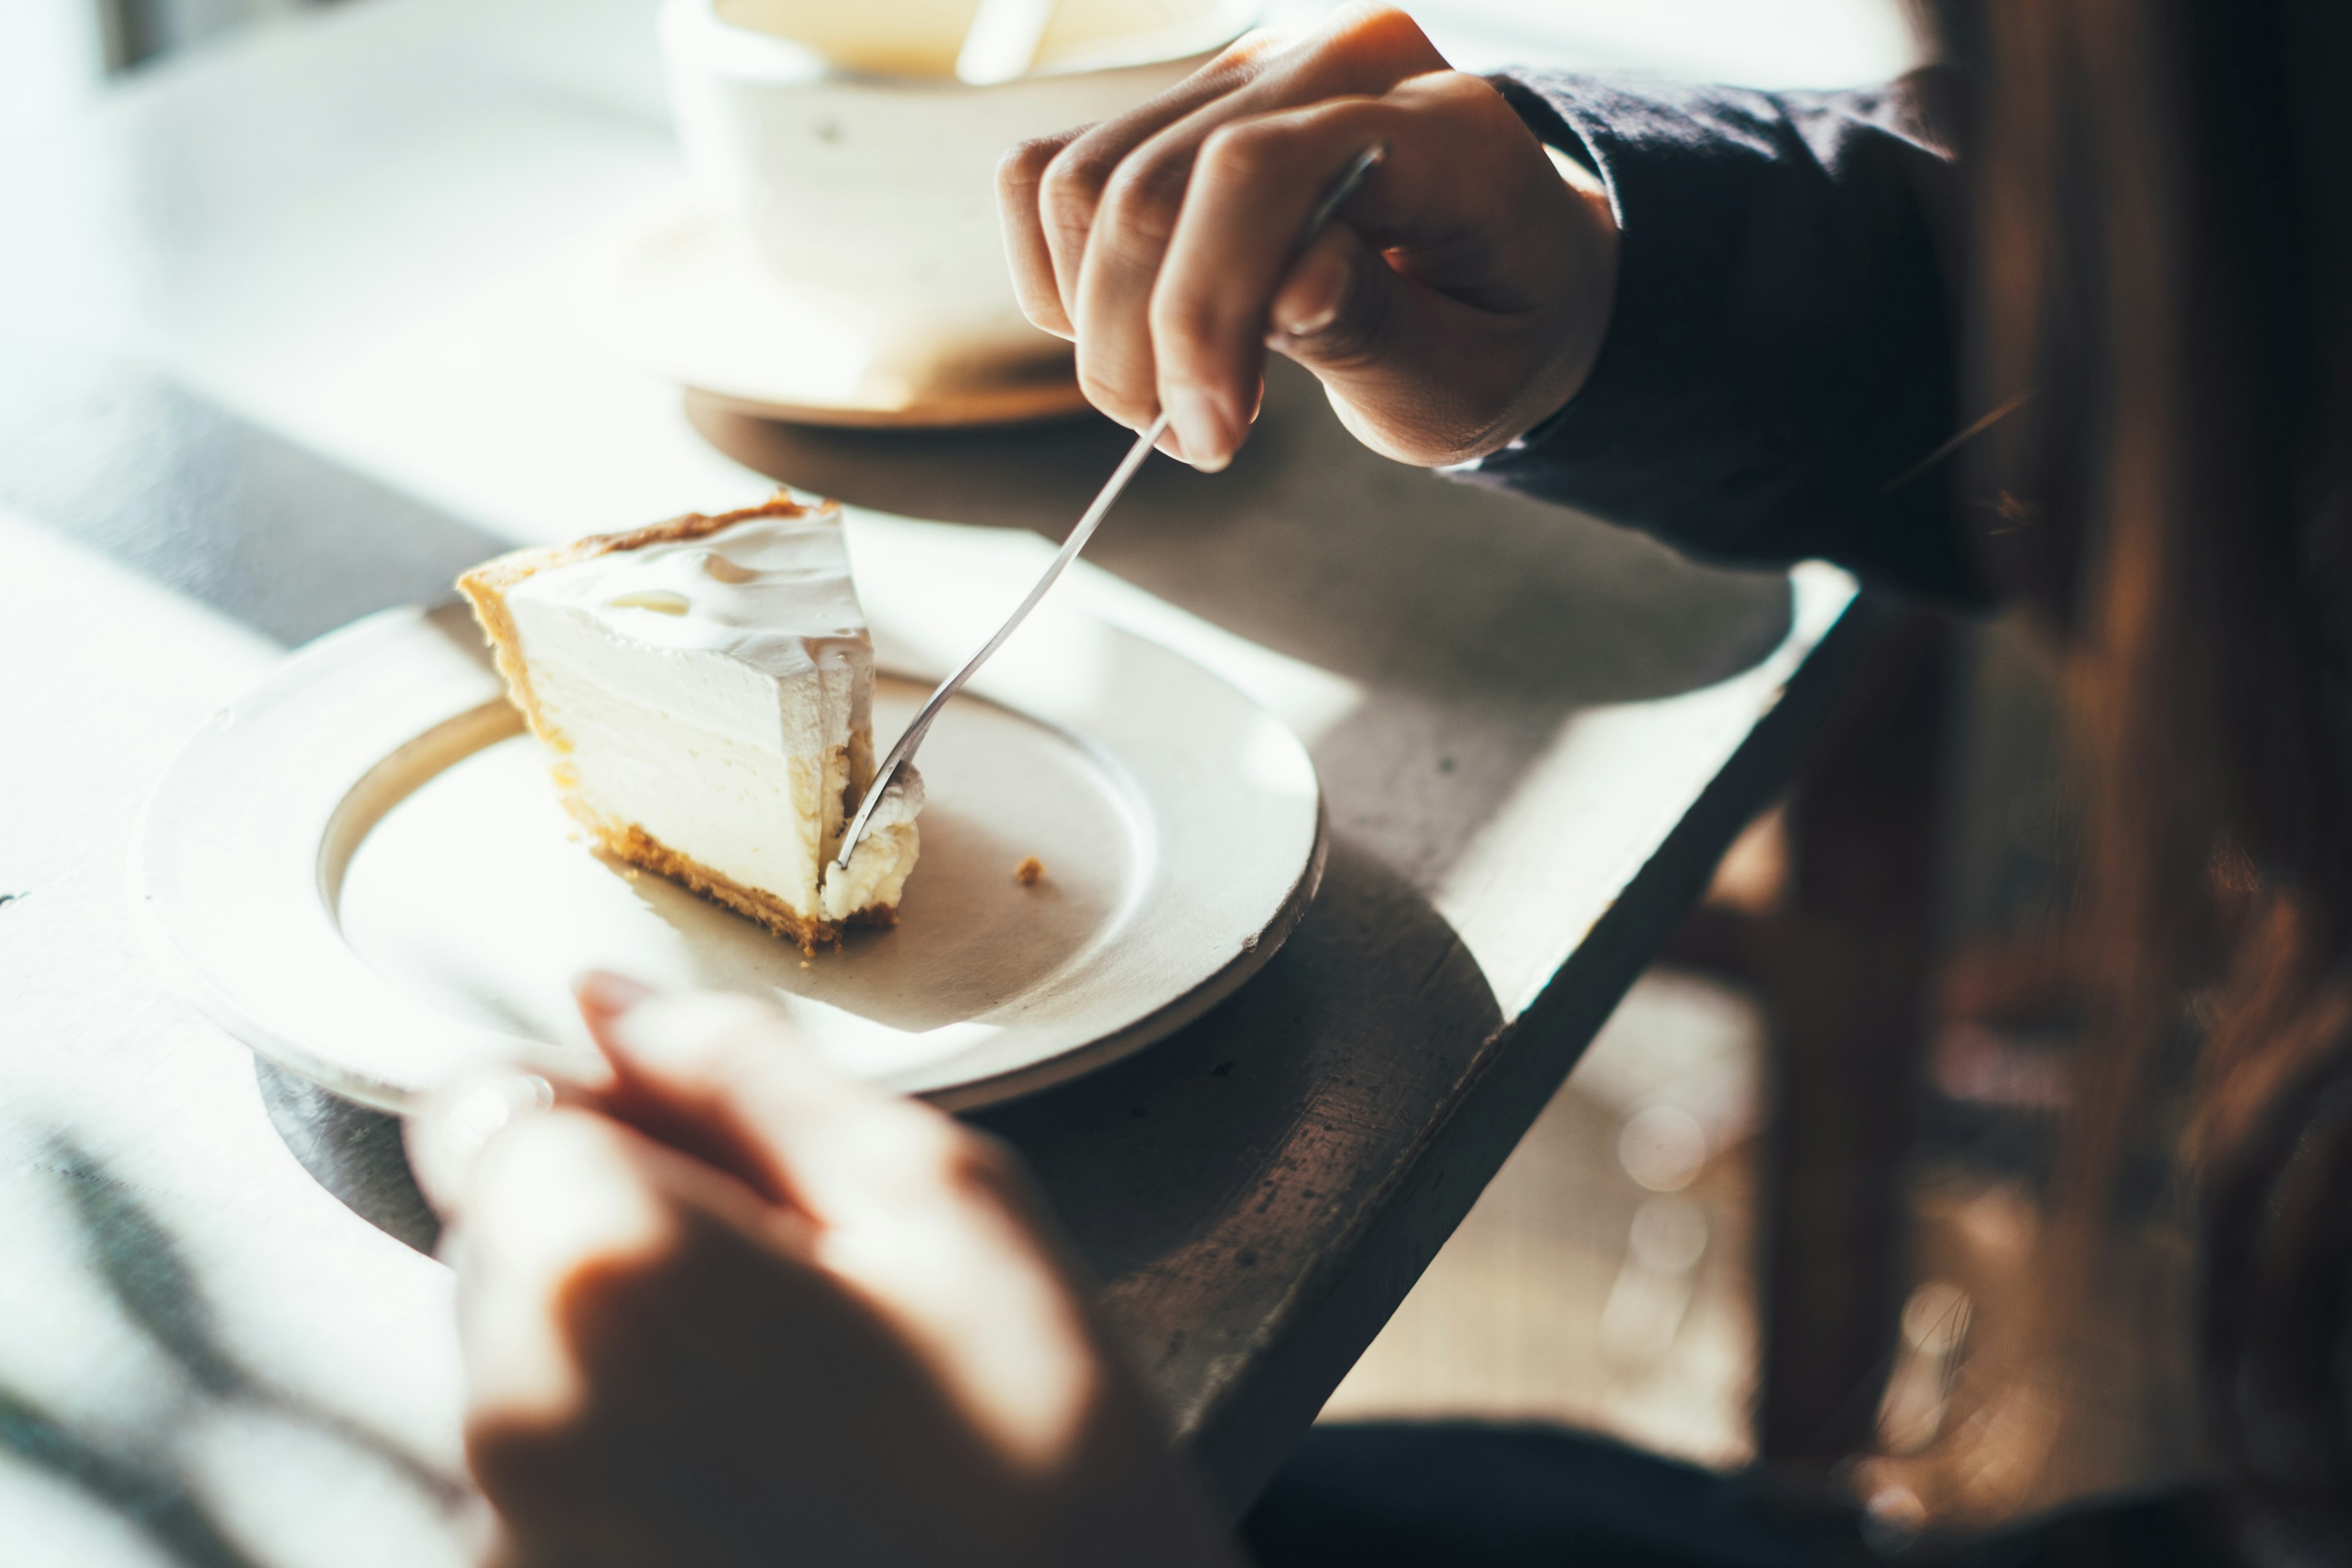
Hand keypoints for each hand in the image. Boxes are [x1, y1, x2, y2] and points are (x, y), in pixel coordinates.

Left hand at [409, 976, 1236, 1567]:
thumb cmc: (1044, 1479)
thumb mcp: (946, 1203)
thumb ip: (749, 1070)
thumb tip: (614, 1001)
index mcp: (601, 1269)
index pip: (486, 1104)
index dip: (608, 1105)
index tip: (720, 1153)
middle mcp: (510, 1411)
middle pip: (510, 1237)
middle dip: (635, 1232)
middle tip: (818, 1295)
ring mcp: (512, 1536)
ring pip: (536, 1361)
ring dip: (642, 1354)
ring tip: (815, 1416)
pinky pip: (557, 1480)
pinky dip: (640, 1462)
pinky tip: (780, 1495)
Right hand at [997, 2, 1617, 471]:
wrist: (1506, 284)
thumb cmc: (1492, 338)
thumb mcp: (1463, 377)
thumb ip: (1377, 327)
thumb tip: (1289, 287)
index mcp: (1439, 121)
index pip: (1258, 170)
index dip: (1201, 313)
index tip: (1209, 438)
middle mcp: (1334, 63)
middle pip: (1150, 184)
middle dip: (1138, 345)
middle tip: (1194, 442)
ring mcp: (1249, 73)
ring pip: (1080, 182)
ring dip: (1097, 324)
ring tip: (1175, 402)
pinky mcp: (1184, 107)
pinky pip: (1054, 175)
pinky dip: (1064, 279)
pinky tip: (1138, 339)